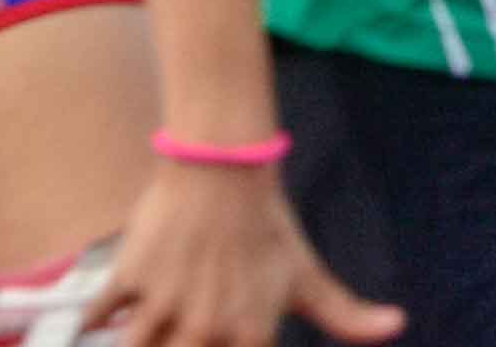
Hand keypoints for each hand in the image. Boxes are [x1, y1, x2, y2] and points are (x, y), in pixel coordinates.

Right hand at [102, 161, 401, 345]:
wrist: (224, 167)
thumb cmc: (267, 227)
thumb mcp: (308, 275)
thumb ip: (346, 316)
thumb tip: (398, 326)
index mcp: (249, 335)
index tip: (209, 339)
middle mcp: (206, 327)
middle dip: (174, 346)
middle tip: (184, 328)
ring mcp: (165, 304)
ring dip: (137, 339)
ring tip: (149, 323)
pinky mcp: (128, 279)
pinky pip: (96, 320)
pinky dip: (97, 320)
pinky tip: (108, 313)